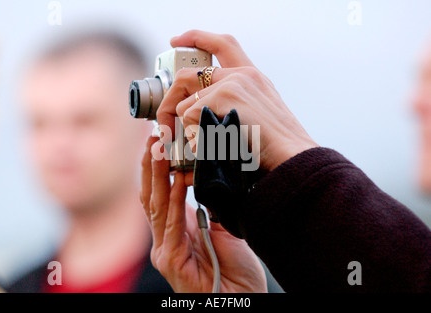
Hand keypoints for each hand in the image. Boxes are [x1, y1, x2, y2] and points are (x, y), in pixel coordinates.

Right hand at [140, 136, 266, 292]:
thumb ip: (209, 208)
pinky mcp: (171, 261)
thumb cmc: (236, 271)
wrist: (243, 301)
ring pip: (157, 206)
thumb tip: (204, 179)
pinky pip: (171, 225)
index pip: (160, 196)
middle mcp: (165, 240)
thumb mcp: (222, 230)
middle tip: (154, 137)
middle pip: (152, 196)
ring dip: (157, 176)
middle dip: (151, 166)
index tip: (162, 143)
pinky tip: (175, 181)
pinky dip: (173, 201)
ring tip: (158, 149)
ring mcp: (165, 251)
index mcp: (175, 233)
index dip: (157, 170)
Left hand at [157, 30, 318, 170]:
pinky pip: (190, 115)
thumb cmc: (274, 148)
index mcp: (251, 78)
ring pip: (186, 103)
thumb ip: (230, 111)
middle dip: (170, 100)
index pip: (222, 44)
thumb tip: (194, 120)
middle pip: (188, 75)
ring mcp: (234, 82)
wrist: (292, 156)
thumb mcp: (256, 120)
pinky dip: (192, 136)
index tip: (177, 40)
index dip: (197, 37)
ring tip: (198, 148)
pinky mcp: (227, 95)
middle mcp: (242, 75)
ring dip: (184, 129)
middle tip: (165, 124)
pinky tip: (209, 148)